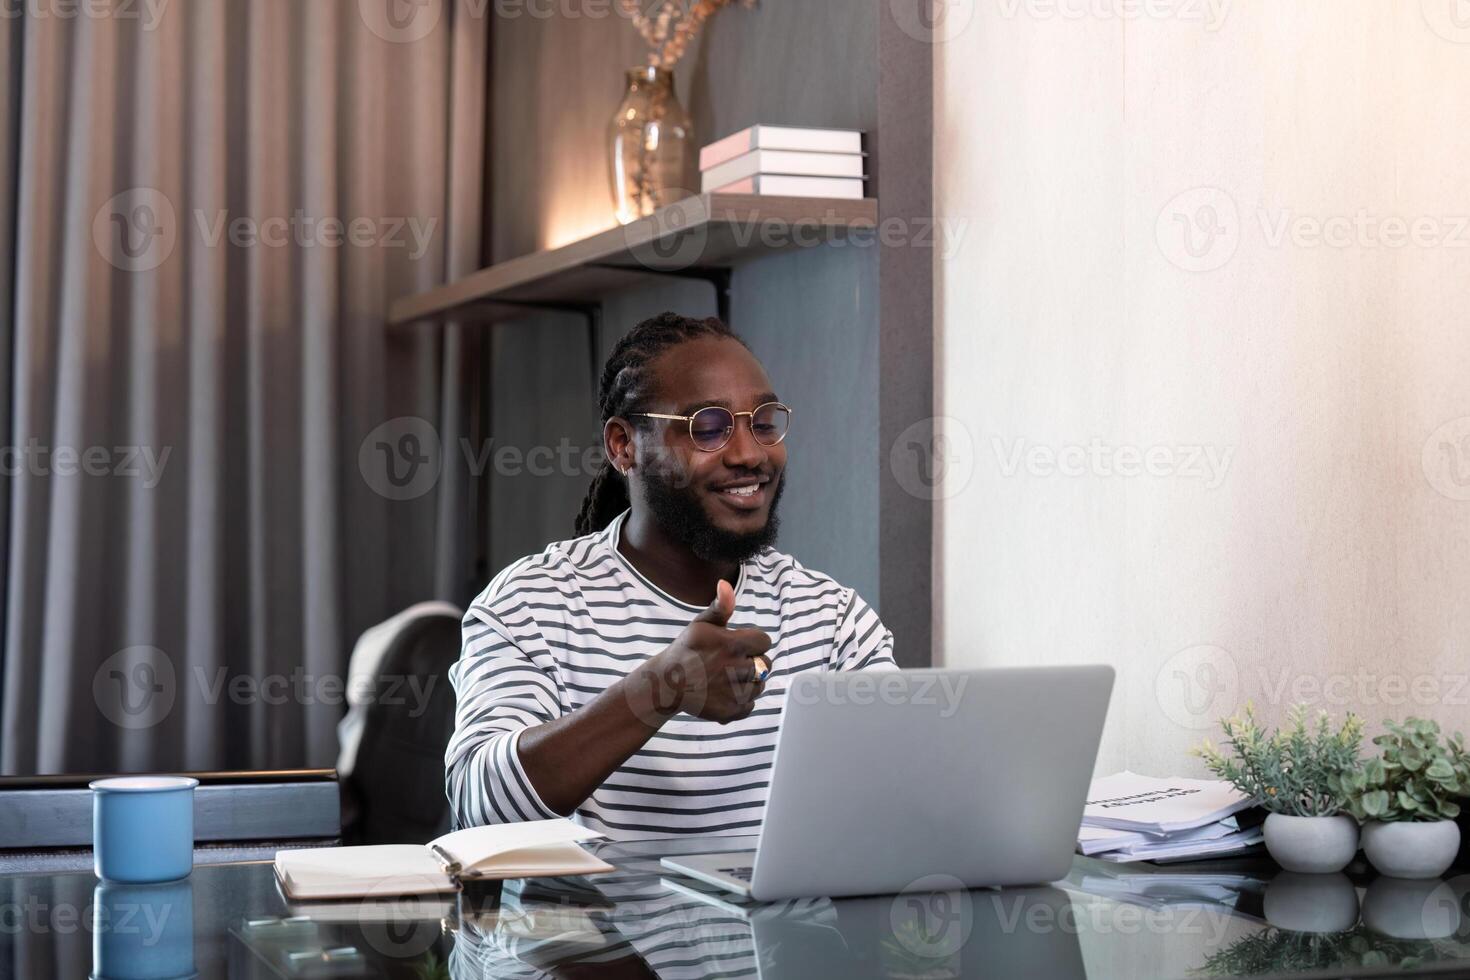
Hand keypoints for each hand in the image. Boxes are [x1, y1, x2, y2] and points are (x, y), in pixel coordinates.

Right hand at [632, 580, 772, 724]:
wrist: (666, 683)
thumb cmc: (687, 650)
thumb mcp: (701, 624)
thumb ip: (720, 606)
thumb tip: (725, 584)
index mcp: (731, 645)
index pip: (764, 641)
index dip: (753, 642)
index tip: (739, 645)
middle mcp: (734, 669)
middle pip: (765, 664)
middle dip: (752, 662)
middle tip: (731, 662)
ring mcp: (733, 692)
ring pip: (760, 685)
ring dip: (748, 681)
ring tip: (727, 678)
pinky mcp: (730, 711)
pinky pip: (751, 704)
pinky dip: (741, 700)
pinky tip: (724, 692)